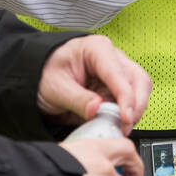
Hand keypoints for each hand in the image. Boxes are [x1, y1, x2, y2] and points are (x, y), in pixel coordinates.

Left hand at [37, 35, 152, 130]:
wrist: (36, 77)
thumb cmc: (44, 73)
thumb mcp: (55, 87)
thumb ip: (77, 99)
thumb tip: (97, 109)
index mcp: (97, 49)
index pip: (119, 74)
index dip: (126, 97)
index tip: (126, 117)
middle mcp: (111, 58)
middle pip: (138, 80)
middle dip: (136, 106)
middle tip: (125, 126)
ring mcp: (115, 74)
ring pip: (139, 92)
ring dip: (133, 112)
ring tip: (118, 127)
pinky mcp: (114, 89)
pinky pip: (128, 103)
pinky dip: (125, 115)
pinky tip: (114, 124)